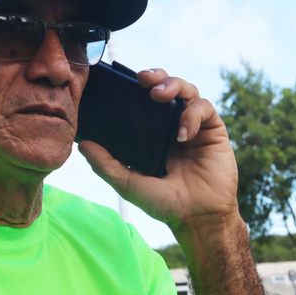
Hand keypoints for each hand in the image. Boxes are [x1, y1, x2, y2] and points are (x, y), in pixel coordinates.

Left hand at [78, 69, 238, 233]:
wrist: (197, 218)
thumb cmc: (163, 203)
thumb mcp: (128, 183)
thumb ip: (105, 164)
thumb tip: (81, 144)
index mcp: (152, 134)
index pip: (143, 102)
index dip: (135, 88)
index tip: (121, 81)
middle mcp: (172, 125)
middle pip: (167, 87)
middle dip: (157, 76)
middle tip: (143, 78)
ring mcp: (193, 126)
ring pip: (187, 91)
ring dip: (174, 86)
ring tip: (160, 95)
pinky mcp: (213, 130)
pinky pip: (204, 109)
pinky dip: (192, 115)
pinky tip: (183, 133)